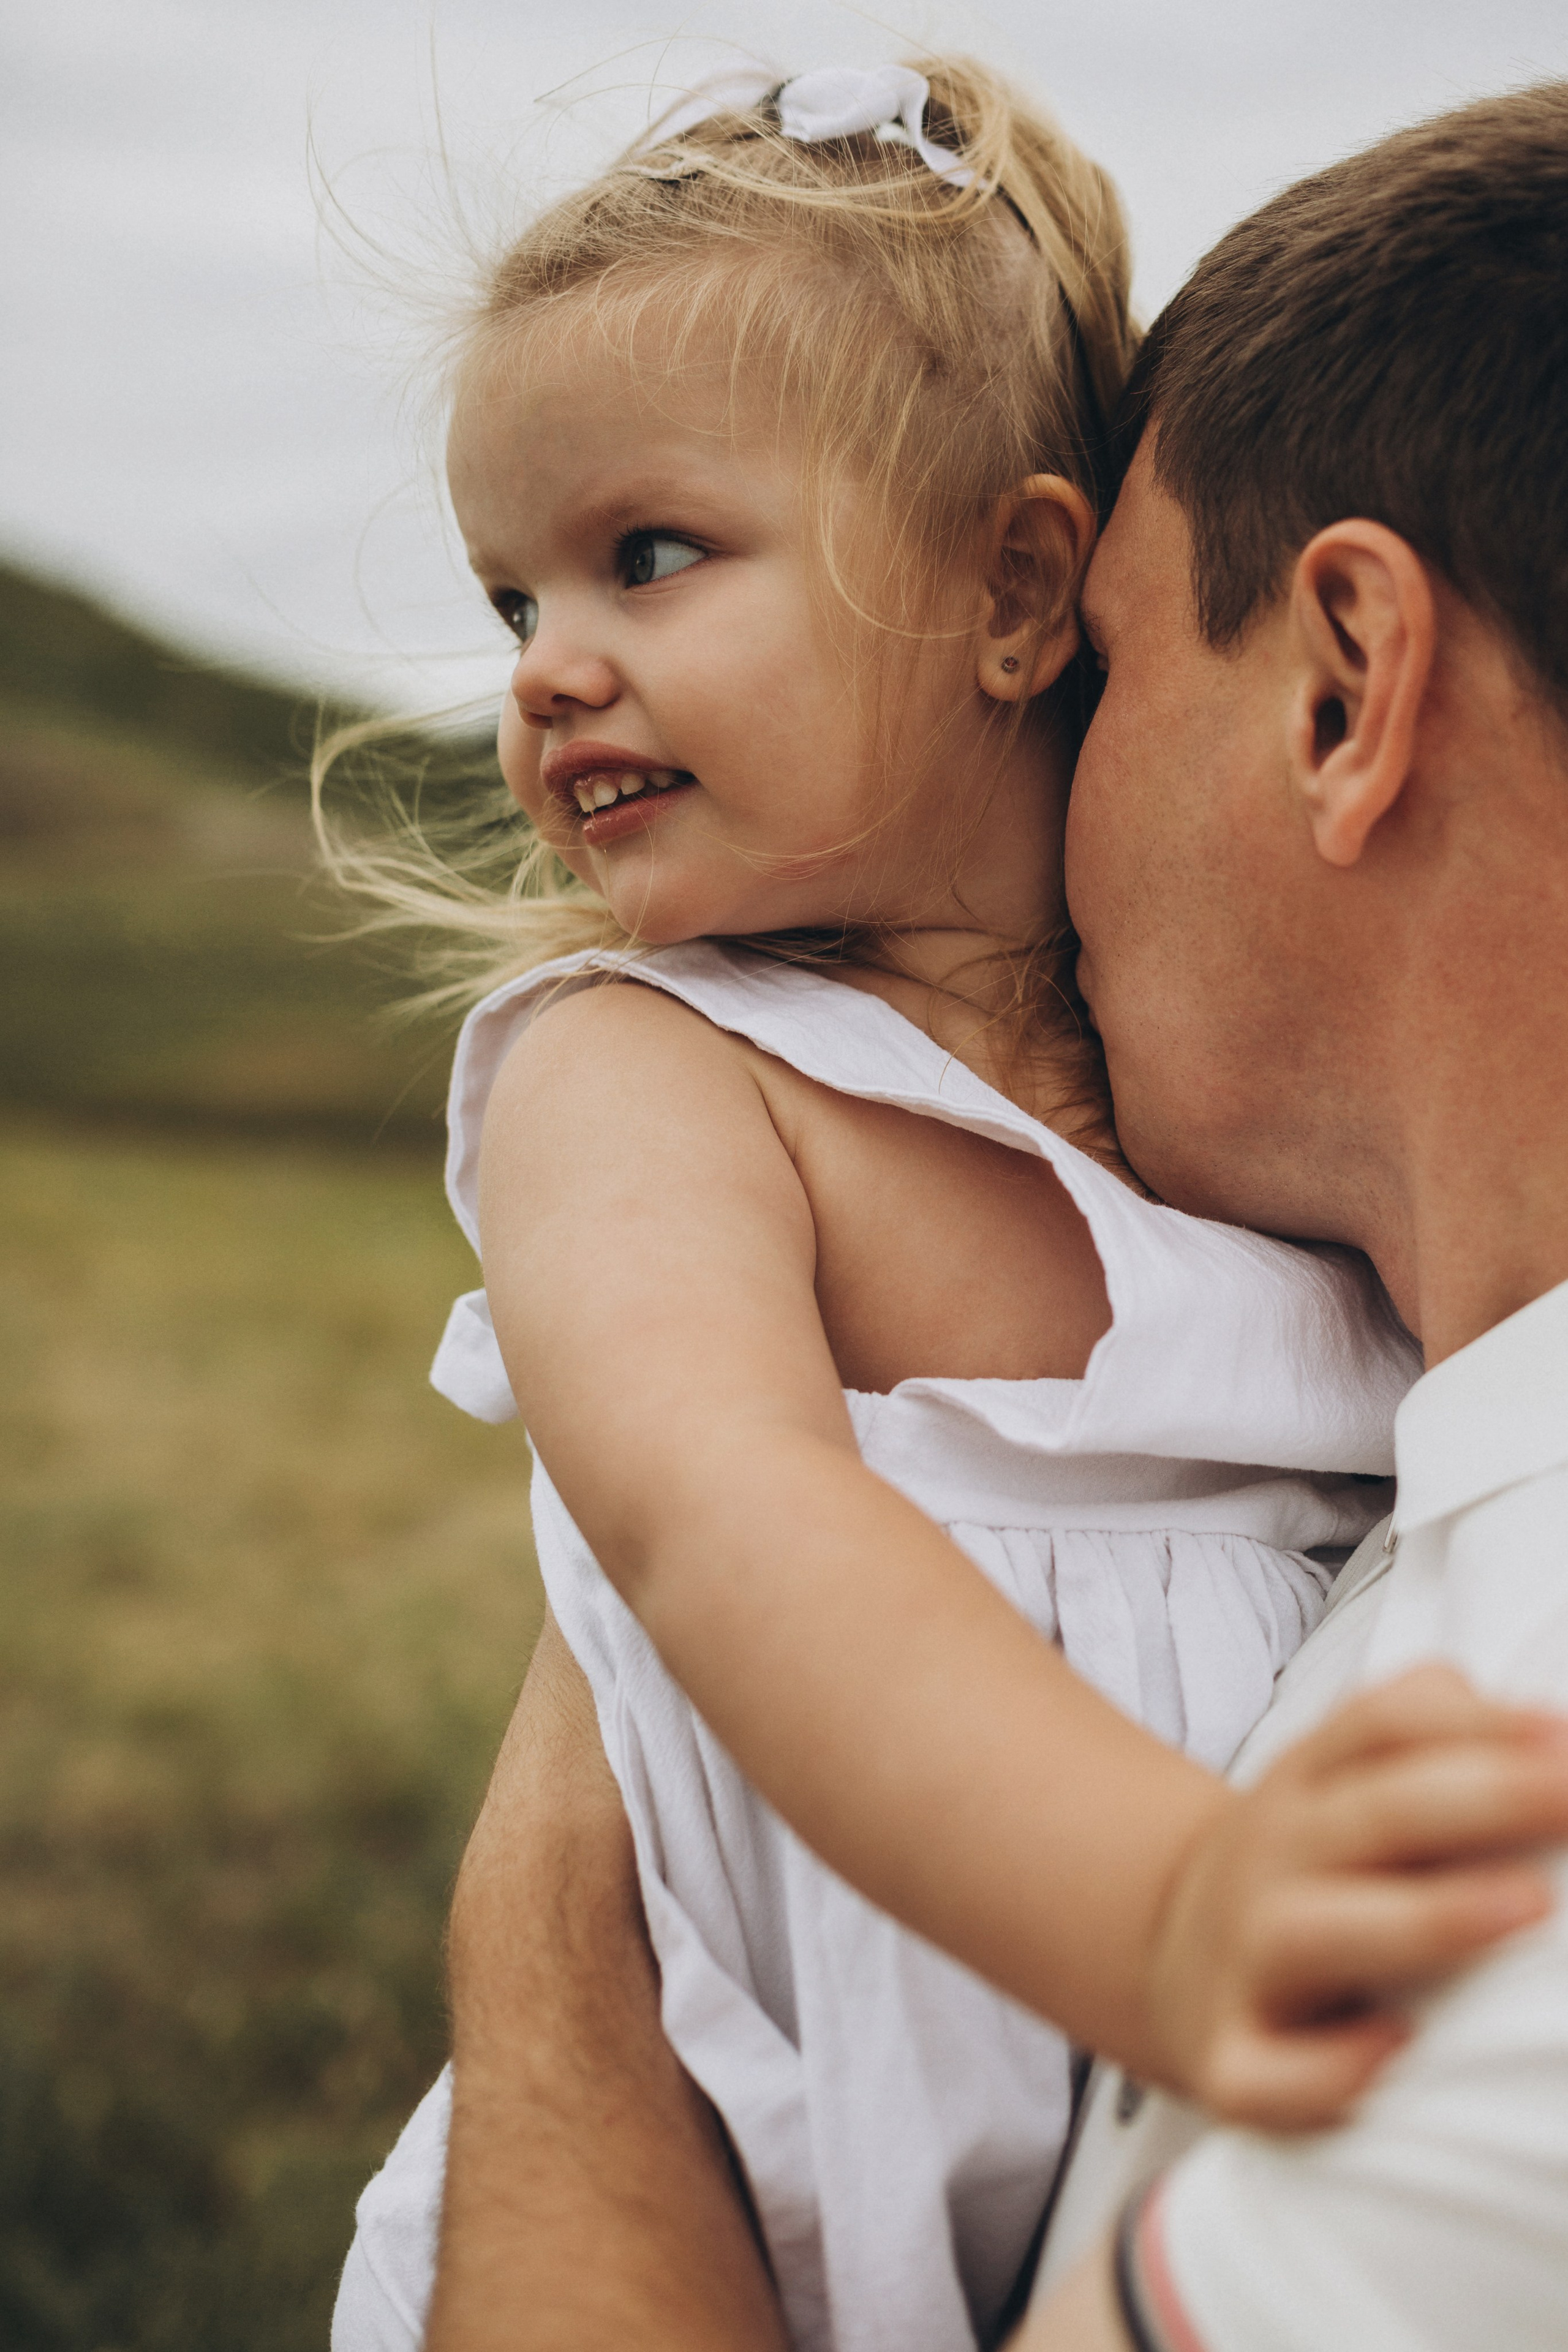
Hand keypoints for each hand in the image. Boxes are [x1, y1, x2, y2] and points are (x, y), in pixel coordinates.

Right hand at [1143, 1663, 1567, 2129]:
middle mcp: (1270, 1859)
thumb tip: (1545, 1733)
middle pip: (1373, 1812)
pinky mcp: (1228, 2062)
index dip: (1477, 1725)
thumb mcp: (1336, 1779)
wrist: (1164, 1951)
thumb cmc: (1305, 1866)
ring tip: (1527, 1904)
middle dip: (1485, 1799)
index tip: (1566, 1738)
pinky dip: (1329, 2069)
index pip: (1382, 1727)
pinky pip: (1268, 2074)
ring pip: (1319, 1932)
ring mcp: (1242, 1960)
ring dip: (1427, 1917)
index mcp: (1303, 1783)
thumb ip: (1434, 1735)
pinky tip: (1398, 2046)